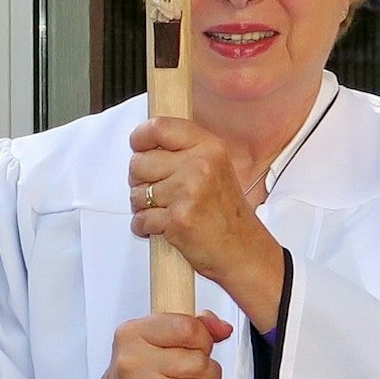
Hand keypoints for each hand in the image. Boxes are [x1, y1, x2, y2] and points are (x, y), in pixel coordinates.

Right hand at [91, 311, 232, 378]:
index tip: (200, 346)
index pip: (187, 327)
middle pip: (199, 361)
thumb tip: (223, 328)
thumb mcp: (155, 340)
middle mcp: (133, 361)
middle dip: (208, 369)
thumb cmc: (136, 374)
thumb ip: (193, 326)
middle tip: (195, 374)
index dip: (204, 338)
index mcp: (133, 334)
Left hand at [128, 117, 285, 326]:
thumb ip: (184, 151)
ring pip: (137, 192)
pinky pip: (140, 219)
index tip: (139, 147)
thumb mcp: (216, 167)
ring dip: (143, 206)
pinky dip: (144, 227)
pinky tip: (163, 227)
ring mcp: (188, 192)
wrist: (243, 251)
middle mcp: (200, 165)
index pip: (158, 127)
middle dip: (140, 180)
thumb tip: (145, 143)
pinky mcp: (177, 219)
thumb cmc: (226, 213)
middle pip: (139, 162)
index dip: (140, 138)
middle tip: (158, 192)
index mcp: (209, 147)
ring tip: (164, 211)